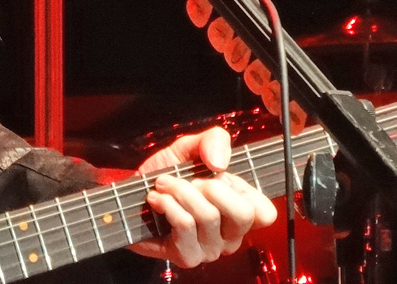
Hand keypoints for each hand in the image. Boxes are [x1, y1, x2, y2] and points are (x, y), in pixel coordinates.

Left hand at [127, 127, 276, 267]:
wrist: (131, 191)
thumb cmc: (166, 173)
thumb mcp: (190, 148)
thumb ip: (213, 141)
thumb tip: (220, 163)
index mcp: (239, 212)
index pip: (265, 212)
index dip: (240, 187)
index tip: (215, 175)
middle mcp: (230, 236)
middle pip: (242, 214)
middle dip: (210, 186)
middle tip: (189, 180)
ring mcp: (210, 249)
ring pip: (208, 216)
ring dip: (179, 190)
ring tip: (163, 184)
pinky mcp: (186, 255)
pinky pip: (185, 225)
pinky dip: (167, 204)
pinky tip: (156, 199)